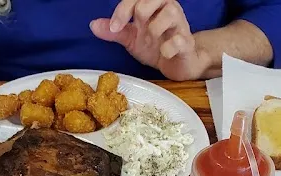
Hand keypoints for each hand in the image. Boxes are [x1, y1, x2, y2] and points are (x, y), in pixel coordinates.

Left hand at [91, 0, 208, 80]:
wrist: (178, 64)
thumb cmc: (156, 46)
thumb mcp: (131, 39)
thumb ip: (115, 31)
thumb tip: (93, 25)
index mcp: (153, 6)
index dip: (123, 9)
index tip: (113, 27)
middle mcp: (168, 10)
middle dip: (141, 12)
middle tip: (136, 30)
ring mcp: (180, 25)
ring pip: (170, 12)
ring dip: (155, 28)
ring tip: (151, 41)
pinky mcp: (187, 43)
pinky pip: (179, 39)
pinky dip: (168, 47)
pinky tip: (164, 53)